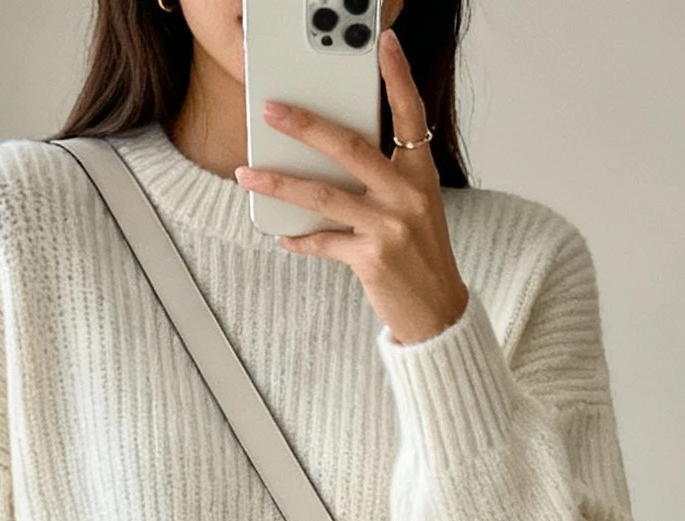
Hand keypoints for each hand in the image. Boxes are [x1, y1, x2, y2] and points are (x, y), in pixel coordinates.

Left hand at [235, 28, 468, 346]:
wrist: (437, 313)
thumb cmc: (420, 256)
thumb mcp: (414, 208)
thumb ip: (382, 180)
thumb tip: (329, 160)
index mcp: (420, 174)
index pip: (410, 114)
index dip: (398, 76)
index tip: (383, 42)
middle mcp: (407, 195)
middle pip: (350, 148)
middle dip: (305, 126)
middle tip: (272, 110)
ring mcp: (389, 227)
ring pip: (324, 195)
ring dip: (279, 184)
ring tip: (247, 174)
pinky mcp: (372, 259)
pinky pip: (324, 242)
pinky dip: (300, 240)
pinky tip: (282, 236)